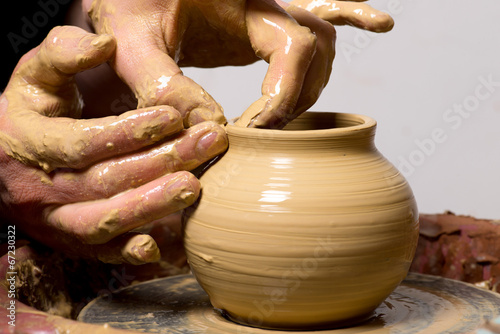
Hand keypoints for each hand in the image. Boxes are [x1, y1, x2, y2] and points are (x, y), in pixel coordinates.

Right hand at [0, 25, 227, 263]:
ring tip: (195, 186)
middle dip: (160, 162)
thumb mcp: (36, 74)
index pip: (83, 142)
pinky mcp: (71, 240)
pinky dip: (133, 253)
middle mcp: (38, 189)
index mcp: (27, 142)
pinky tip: (166, 246)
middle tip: (207, 144)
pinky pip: (102, 254)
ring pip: (104, 222)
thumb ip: (63, 52)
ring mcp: (54, 221)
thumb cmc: (31, 112)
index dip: (129, 132)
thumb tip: (102, 44)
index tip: (173, 117)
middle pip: (104, 182)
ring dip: (153, 206)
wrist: (6, 160)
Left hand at [81, 0, 391, 128]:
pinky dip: (350, 17)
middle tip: (260, 133)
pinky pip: (321, 12)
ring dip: (310, 85)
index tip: (251, 132)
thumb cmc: (123, 4)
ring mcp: (268, 5)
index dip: (282, 97)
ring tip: (280, 119)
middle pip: (315, 47)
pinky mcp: (263, 18)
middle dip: (294, 98)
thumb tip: (211, 129)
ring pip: (321, 40)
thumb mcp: (128, 39)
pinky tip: (380, 25)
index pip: (293, 46)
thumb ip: (160, 82)